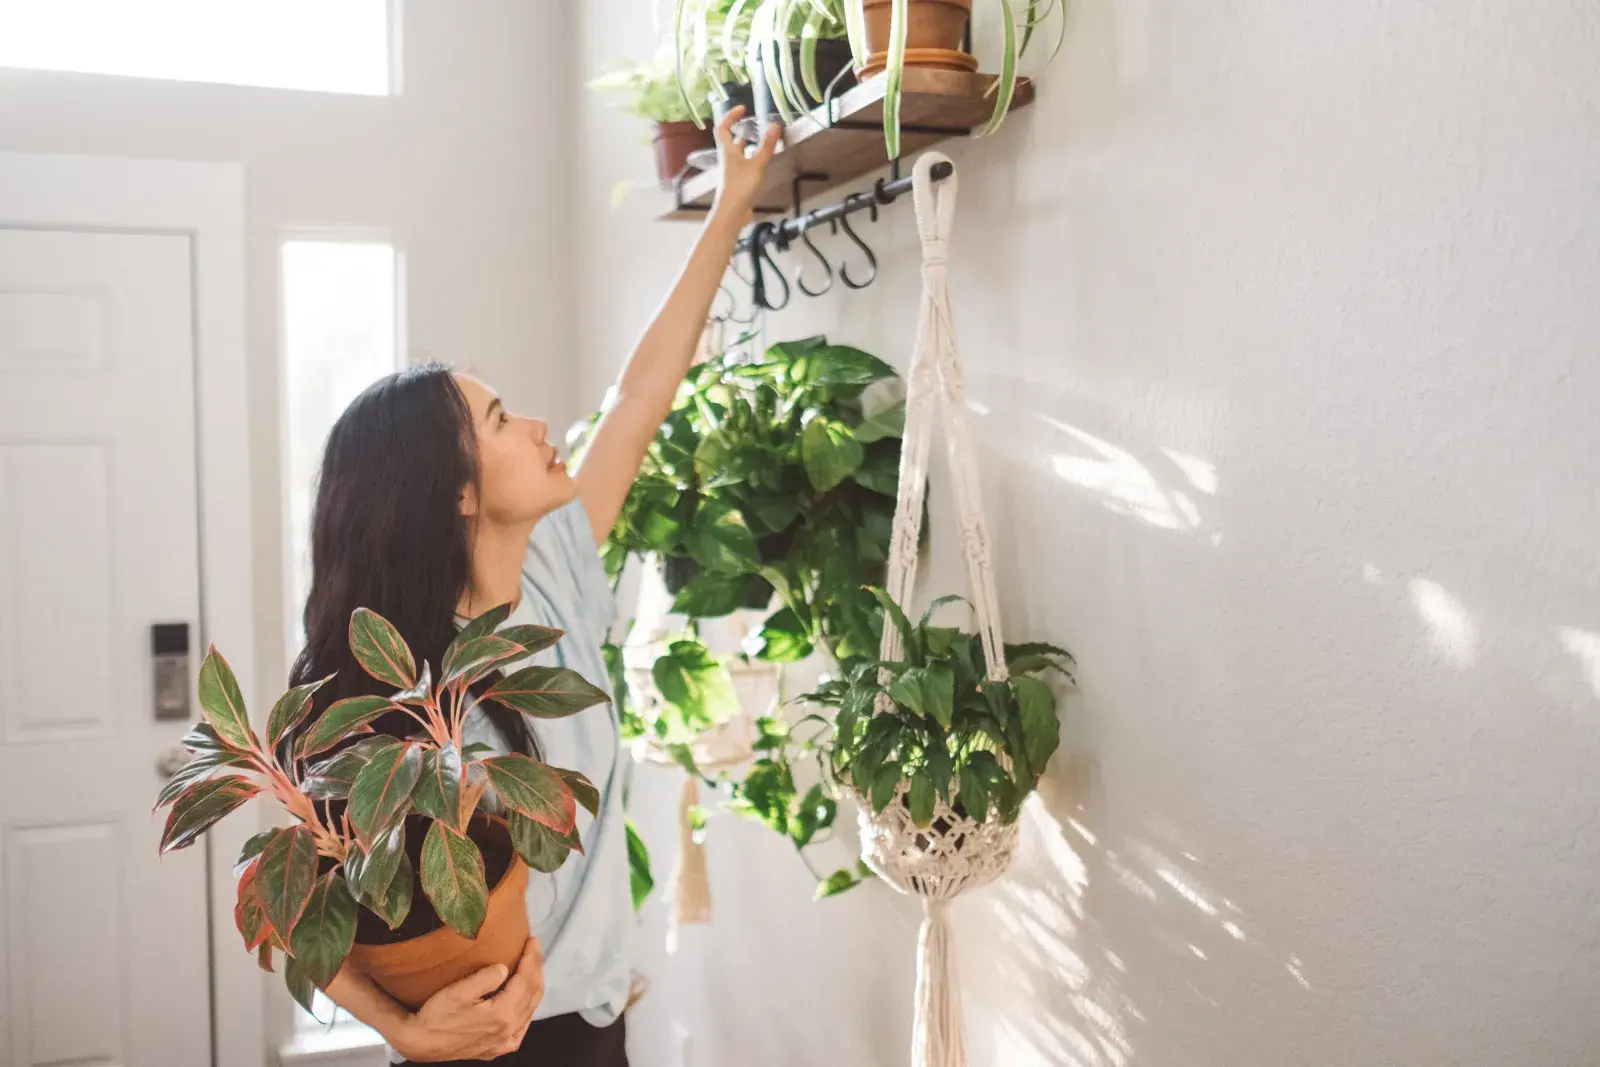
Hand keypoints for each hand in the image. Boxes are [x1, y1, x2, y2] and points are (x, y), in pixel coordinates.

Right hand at [389, 938, 544, 1062]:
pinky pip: (519, 1032)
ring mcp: (502, 1042)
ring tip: (533, 968)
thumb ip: (485, 979)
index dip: (531, 959)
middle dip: (536, 968)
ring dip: (533, 988)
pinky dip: (526, 1015)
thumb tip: (504, 968)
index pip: (525, 981)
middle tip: (535, 948)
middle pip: (531, 995)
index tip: (533, 940)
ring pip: (529, 1012)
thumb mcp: (458, 992)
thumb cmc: (437, 1015)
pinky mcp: (494, 1049)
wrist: (420, 1043)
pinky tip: (525, 1007)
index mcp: (502, 1014)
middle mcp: (508, 1030)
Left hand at [710, 105, 780, 226]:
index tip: (742, 108)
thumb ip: (767, 146)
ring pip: (739, 151)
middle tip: (754, 122)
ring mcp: (732, 169)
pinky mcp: (738, 180)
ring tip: (762, 137)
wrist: (732, 212)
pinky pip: (745, 163)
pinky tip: (762, 159)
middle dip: (741, 129)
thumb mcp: (757, 164)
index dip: (730, 116)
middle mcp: (727, 158)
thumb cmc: (740, 186)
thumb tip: (775, 126)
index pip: (723, 127)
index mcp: (727, 150)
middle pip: (731, 139)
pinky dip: (752, 157)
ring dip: (749, 143)